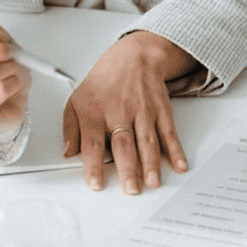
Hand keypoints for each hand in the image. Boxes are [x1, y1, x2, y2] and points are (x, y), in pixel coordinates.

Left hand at [62, 32, 194, 193]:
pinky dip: (176, 150)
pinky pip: (168, 132)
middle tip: (131, 189)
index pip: (92, 142)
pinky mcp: (160, 110)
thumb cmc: (104, 81)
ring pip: (147, 140)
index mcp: (94, 112)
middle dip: (128, 168)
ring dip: (151, 163)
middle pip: (123, 144)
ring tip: (152, 182)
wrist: (134, 56)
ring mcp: (142, 111)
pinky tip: (179, 164)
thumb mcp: (77, 99)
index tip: (95, 184)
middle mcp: (119, 111)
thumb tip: (68, 153)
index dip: (93, 165)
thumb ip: (71, 129)